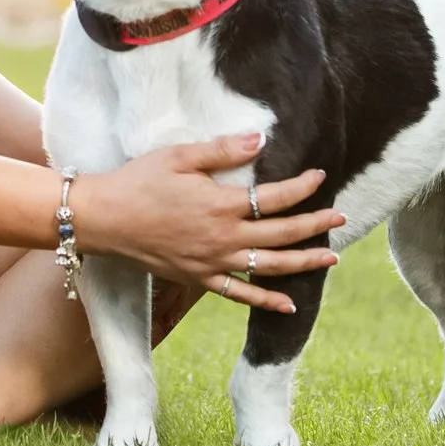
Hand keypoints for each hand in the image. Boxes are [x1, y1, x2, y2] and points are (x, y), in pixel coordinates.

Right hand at [74, 133, 342, 313]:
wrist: (104, 219)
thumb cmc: (139, 180)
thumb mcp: (179, 156)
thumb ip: (223, 150)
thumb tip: (261, 140)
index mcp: (221, 204)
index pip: (275, 197)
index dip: (302, 187)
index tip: (320, 176)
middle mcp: (223, 238)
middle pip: (281, 234)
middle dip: (315, 225)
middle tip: (341, 217)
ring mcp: (212, 263)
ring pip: (269, 267)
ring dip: (303, 263)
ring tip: (331, 258)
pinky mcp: (199, 278)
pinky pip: (239, 295)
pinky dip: (265, 302)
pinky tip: (289, 305)